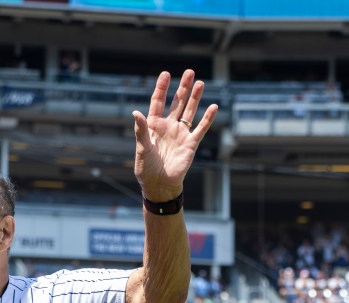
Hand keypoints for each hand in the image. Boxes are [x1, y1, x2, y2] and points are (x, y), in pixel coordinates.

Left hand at [132, 70, 217, 201]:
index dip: (162, 88)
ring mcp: (180, 133)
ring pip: (189, 111)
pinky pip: (201, 128)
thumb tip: (135, 113)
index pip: (158, 102)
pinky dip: (208, 118)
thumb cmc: (146, 169)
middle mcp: (168, 126)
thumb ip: (141, 130)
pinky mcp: (191, 143)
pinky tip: (214, 106)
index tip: (166, 74)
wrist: (159, 185)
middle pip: (177, 103)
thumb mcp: (141, 148)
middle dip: (183, 88)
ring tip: (200, 83)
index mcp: (153, 126)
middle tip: (190, 72)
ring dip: (195, 98)